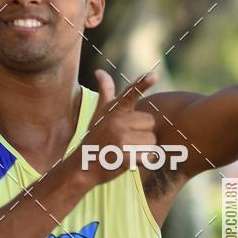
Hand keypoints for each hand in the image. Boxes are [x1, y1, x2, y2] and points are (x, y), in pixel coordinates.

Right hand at [74, 69, 157, 185]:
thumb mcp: (99, 113)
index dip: (142, 84)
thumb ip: (105, 92)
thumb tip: (99, 71)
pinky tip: (127, 161)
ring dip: (143, 148)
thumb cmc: (95, 137)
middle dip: (143, 133)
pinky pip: (148, 156)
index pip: (130, 94)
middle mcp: (117, 122)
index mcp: (114, 110)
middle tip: (125, 139)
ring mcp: (120, 139)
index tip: (154, 75)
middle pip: (150, 123)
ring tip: (125, 150)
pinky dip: (142, 161)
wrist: (83, 166)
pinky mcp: (125, 157)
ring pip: (151, 141)